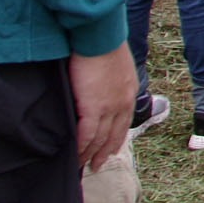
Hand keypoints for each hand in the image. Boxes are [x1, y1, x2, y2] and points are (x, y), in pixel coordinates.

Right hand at [69, 44, 138, 171]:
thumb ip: (111, 81)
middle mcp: (123, 103)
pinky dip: (80, 147)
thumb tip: (101, 88)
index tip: (111, 150)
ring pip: (99, 139)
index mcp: (129, 93)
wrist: (100, 36)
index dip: (116, 139)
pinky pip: (86, 134)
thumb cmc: (104, 44)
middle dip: (104, 153)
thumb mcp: (116, 65)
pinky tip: (74, 155)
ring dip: (89, 154)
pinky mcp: (94, 107)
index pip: (123, 123)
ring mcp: (109, 107)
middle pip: (113, 136)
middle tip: (96, 166)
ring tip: (81, 165)